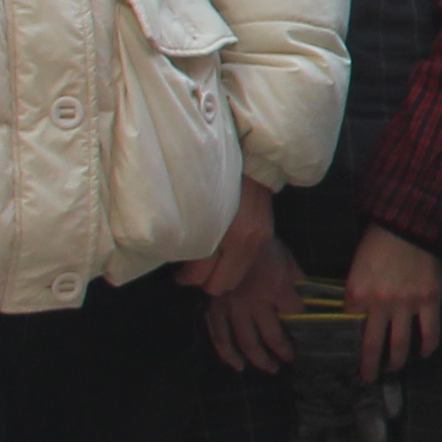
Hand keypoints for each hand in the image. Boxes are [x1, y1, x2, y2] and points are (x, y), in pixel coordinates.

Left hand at [177, 180, 277, 302]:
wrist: (254, 157)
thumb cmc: (217, 175)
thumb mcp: (195, 202)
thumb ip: (189, 231)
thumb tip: (175, 254)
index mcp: (227, 232)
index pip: (201, 275)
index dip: (185, 277)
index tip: (177, 271)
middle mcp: (247, 240)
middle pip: (221, 284)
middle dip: (203, 280)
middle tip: (190, 268)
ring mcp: (259, 239)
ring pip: (234, 278)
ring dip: (219, 273)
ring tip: (206, 260)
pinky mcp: (266, 236)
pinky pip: (244, 264)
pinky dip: (231, 262)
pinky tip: (222, 249)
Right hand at [201, 231, 303, 372]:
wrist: (227, 233)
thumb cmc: (261, 244)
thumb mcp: (286, 257)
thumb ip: (298, 278)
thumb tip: (312, 295)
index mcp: (277, 287)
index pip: (296, 315)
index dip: (305, 327)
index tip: (310, 337)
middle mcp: (255, 301)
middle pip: (272, 336)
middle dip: (284, 352)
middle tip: (291, 362)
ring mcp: (232, 306)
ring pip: (246, 341)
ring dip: (259, 359)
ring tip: (271, 369)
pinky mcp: (214, 307)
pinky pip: (219, 335)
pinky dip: (227, 353)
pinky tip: (238, 366)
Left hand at [344, 224, 441, 378]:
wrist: (409, 224)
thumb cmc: (377, 243)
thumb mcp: (356, 268)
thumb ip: (356, 294)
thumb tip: (355, 316)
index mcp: (356, 295)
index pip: (348, 328)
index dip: (347, 345)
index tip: (346, 356)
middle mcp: (379, 305)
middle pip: (371, 346)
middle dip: (367, 367)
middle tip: (366, 379)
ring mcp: (406, 305)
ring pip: (400, 344)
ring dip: (395, 362)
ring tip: (392, 369)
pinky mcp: (429, 301)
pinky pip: (429, 331)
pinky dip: (427, 346)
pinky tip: (424, 353)